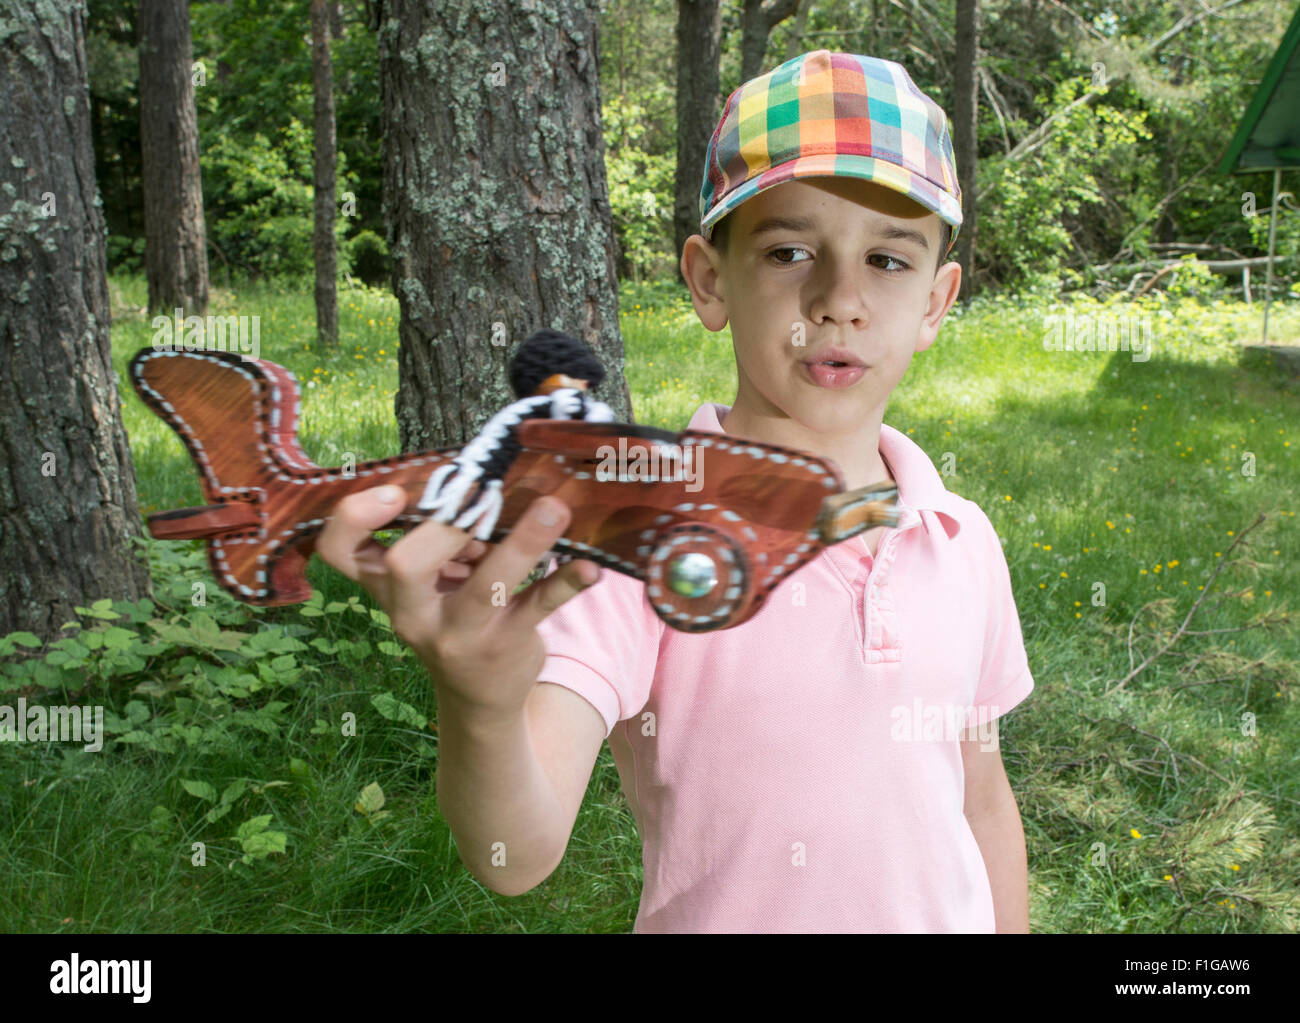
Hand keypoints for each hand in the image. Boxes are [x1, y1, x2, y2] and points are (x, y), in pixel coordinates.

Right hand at [315, 484, 600, 717]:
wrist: (479, 697)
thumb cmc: (453, 616)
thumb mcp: (430, 586)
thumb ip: (442, 540)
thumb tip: (485, 481)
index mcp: (386, 588)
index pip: (341, 551)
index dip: (354, 518)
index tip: (392, 492)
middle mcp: (414, 612)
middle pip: (404, 566)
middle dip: (442, 526)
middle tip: (480, 493)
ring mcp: (460, 633)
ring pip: (485, 586)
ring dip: (522, 544)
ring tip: (553, 508)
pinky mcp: (507, 644)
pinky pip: (538, 607)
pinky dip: (567, 583)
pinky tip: (590, 567)